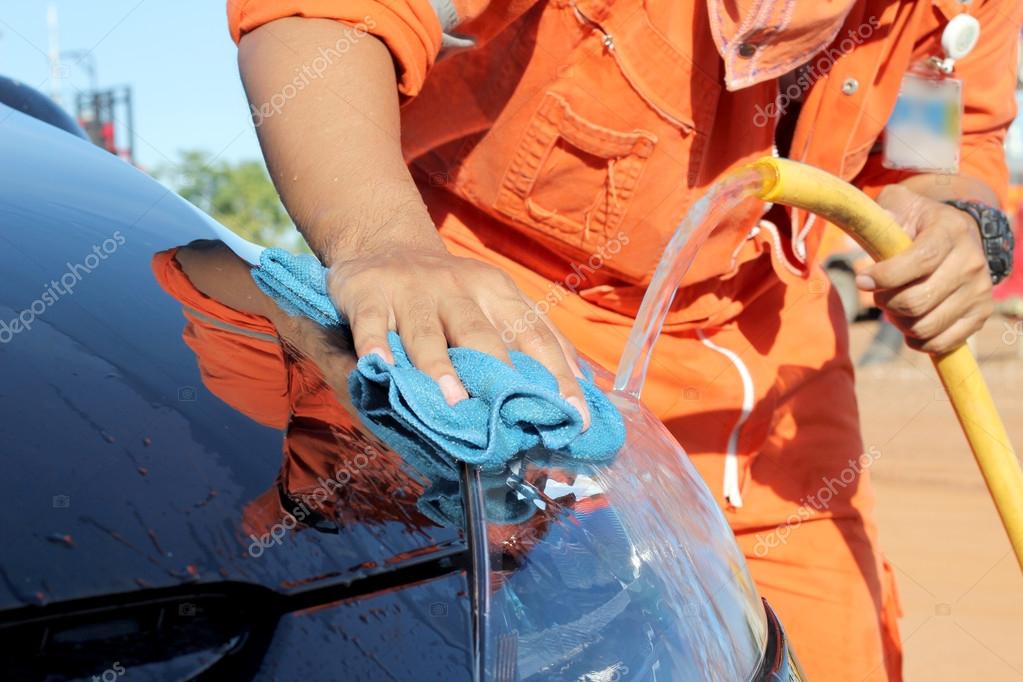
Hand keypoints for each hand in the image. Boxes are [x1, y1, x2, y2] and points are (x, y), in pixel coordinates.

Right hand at [327, 247, 588, 424]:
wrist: (383, 242)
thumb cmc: (449, 291)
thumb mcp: (495, 299)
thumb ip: (533, 335)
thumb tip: (582, 380)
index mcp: (496, 291)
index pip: (534, 336)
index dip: (557, 376)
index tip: (576, 416)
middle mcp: (458, 289)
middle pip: (480, 333)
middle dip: (499, 372)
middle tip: (514, 414)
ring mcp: (412, 291)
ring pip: (427, 332)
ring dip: (439, 366)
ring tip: (451, 399)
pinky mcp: (370, 294)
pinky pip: (371, 324)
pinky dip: (374, 346)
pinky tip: (380, 368)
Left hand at [857, 184, 992, 353]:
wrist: (957, 236)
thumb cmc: (917, 224)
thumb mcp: (899, 206)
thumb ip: (883, 212)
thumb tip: (873, 228)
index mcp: (951, 231)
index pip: (920, 261)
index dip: (885, 276)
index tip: (862, 280)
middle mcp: (971, 261)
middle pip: (916, 301)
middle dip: (885, 301)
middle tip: (879, 294)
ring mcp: (979, 290)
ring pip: (925, 326)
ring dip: (898, 321)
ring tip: (894, 306)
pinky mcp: (980, 315)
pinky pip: (940, 343)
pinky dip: (916, 340)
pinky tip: (909, 323)